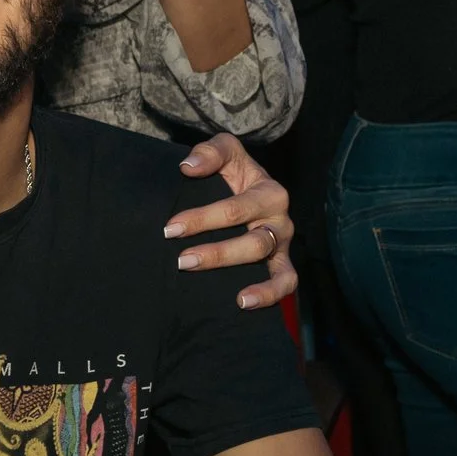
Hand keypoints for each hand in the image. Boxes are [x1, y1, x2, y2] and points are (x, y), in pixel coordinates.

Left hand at [169, 132, 296, 308]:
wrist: (248, 189)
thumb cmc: (233, 172)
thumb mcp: (225, 152)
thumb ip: (210, 152)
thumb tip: (189, 167)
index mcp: (269, 192)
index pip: (236, 209)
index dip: (202, 220)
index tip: (170, 229)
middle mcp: (280, 220)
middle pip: (252, 241)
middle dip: (215, 253)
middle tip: (181, 260)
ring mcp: (282, 244)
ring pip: (266, 262)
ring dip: (235, 272)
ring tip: (213, 282)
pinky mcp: (282, 263)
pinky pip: (286, 282)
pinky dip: (269, 294)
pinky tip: (242, 303)